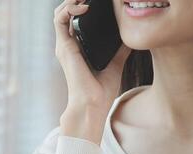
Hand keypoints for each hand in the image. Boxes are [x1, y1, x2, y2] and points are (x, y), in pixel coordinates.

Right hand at [54, 0, 131, 145]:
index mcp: (78, 47)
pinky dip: (69, 9)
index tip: (97, 2)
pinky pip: (60, 20)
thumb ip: (120, 50)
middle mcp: (69, 44)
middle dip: (76, 0)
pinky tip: (84, 6)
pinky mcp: (64, 46)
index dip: (82, 6)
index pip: (76, 20)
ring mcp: (64, 45)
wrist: (93, 104)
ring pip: (60, 13)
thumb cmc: (101, 90)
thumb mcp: (116, 63)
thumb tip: (132, 38)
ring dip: (71, 1)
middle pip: (66, 13)